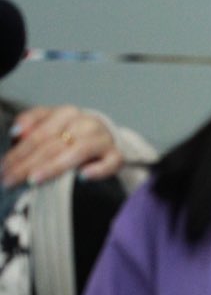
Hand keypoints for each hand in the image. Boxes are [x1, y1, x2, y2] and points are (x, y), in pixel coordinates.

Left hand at [2, 106, 123, 186]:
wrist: (105, 138)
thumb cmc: (72, 135)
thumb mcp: (49, 125)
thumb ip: (31, 126)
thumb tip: (17, 133)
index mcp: (65, 113)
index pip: (38, 133)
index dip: (18, 152)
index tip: (4, 168)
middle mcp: (85, 122)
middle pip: (53, 144)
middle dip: (28, 164)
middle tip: (11, 180)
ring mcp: (102, 139)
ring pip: (77, 151)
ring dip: (54, 166)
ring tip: (35, 179)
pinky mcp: (116, 155)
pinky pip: (110, 162)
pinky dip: (98, 170)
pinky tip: (83, 177)